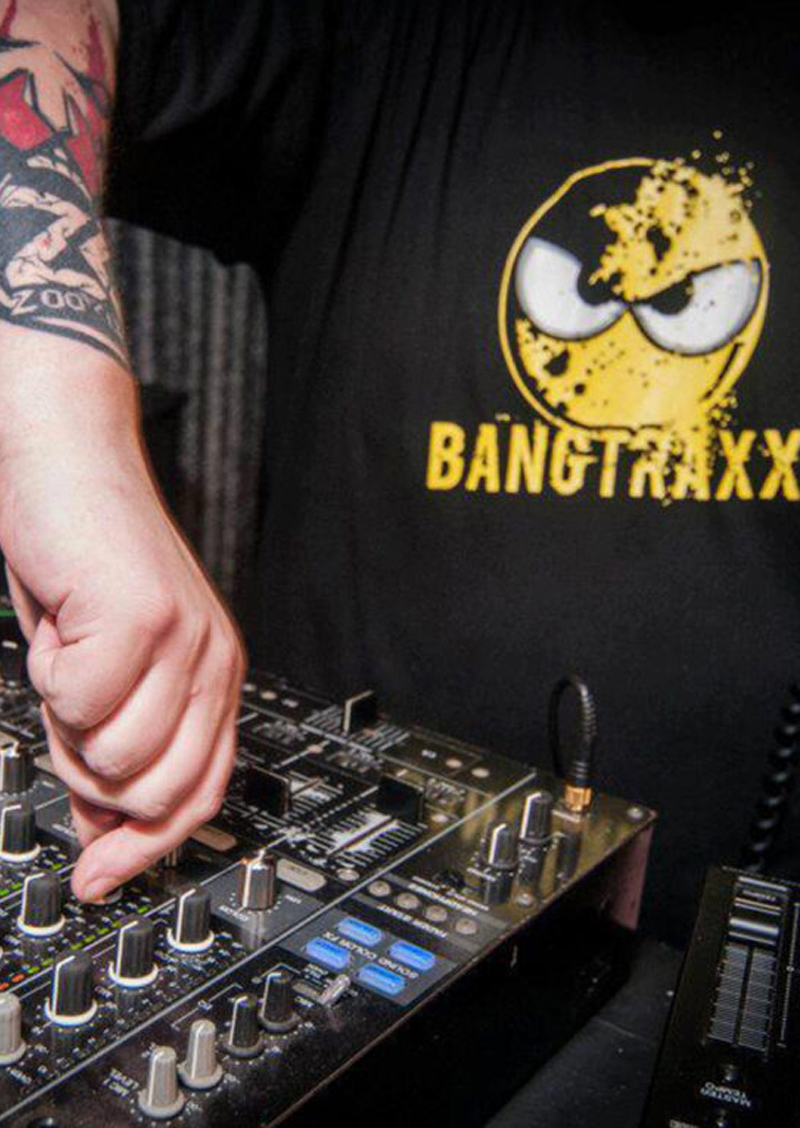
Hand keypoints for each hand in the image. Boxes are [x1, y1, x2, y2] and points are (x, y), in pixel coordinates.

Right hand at [0, 347, 244, 900]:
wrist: (63, 465)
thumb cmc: (79, 565)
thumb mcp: (100, 673)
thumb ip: (109, 751)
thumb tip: (100, 834)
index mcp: (213, 680)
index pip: (201, 795)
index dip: (148, 847)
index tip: (100, 876)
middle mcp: (212, 664)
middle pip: (159, 794)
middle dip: (90, 770)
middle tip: (67, 706)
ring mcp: (184, 642)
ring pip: (115, 756)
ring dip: (65, 717)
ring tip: (66, 653)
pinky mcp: (143, 619)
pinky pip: (79, 703)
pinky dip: (50, 675)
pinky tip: (61, 627)